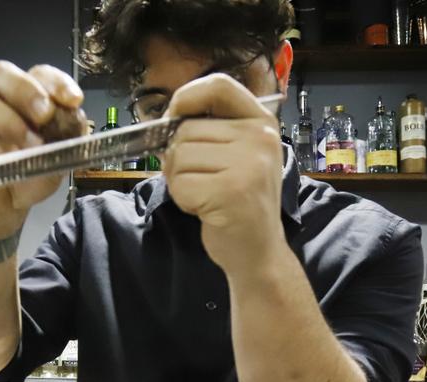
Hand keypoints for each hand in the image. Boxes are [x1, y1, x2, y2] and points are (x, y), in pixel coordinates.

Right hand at [0, 61, 85, 235]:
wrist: (7, 207)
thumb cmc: (30, 175)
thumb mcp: (58, 159)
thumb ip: (68, 140)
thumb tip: (76, 124)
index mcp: (22, 99)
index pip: (36, 74)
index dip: (55, 81)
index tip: (73, 100)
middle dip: (24, 90)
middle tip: (45, 114)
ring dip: (10, 120)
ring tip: (32, 144)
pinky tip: (12, 162)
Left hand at [163, 74, 285, 273]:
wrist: (258, 251)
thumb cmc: (238, 202)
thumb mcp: (237, 156)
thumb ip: (211, 131)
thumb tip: (165, 121)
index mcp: (261, 122)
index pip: (218, 85)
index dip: (186, 97)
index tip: (173, 118)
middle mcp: (259, 138)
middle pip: (186, 129)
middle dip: (178, 158)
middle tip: (199, 180)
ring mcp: (248, 164)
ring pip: (179, 156)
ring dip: (179, 180)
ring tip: (205, 195)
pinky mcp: (231, 191)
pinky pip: (180, 183)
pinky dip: (182, 199)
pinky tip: (204, 208)